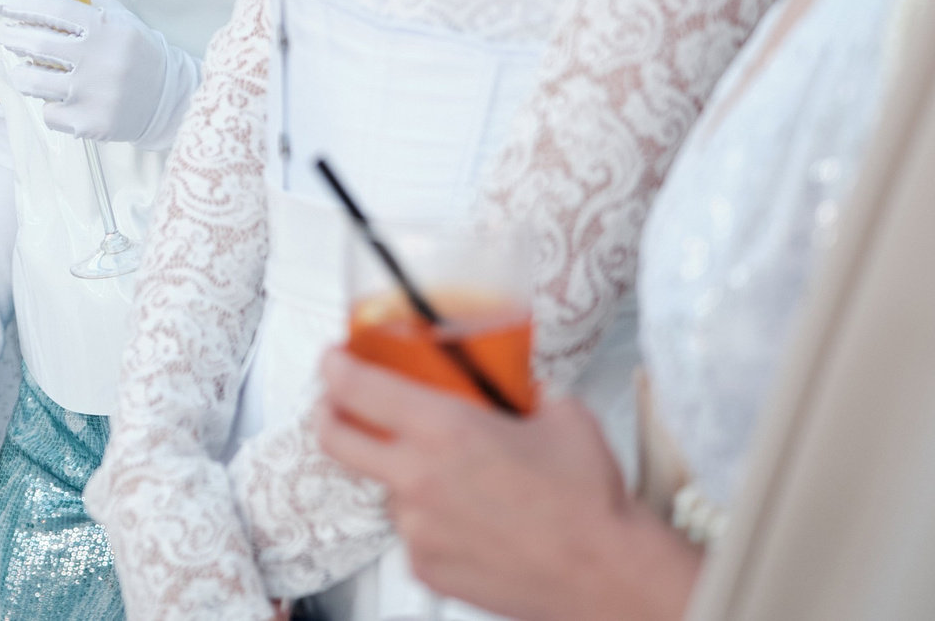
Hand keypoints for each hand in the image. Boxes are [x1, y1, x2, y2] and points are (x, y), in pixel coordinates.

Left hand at [0, 0, 197, 147]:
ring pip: (32, 82)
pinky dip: (49, 106)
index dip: (20, 5)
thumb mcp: (123, 21)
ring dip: (20, 73)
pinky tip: (60, 100)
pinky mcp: (89, 123)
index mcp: (105, 28)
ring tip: (22, 69)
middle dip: (10, 36)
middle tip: (2, 34)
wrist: (169, 100)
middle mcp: (98, 59)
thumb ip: (89, 8)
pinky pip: (49, 113)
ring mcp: (92, 94)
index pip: (52, 10)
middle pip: (36, 44)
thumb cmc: (139, 55)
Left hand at [314, 349, 699, 620]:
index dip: (335, 367)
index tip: (333, 359)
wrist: (607, 575)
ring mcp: (417, 529)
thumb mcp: (559, 412)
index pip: (358, 387)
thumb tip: (507, 381)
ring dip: (406, 478)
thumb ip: (516, 393)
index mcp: (444, 430)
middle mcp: (418, 479)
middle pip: (335, 440)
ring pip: (387, 490)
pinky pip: (414, 532)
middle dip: (327, 414)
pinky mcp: (427, 569)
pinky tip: (474, 520)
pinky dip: (432, 521)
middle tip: (337, 404)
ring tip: (459, 482)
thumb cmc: (588, 500)